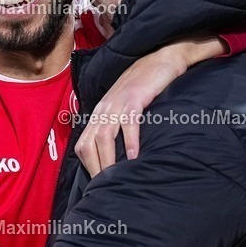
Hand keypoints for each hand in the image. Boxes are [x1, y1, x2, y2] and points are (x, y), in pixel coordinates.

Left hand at [75, 36, 224, 176]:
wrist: (162, 58)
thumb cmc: (146, 86)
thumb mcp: (125, 106)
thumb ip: (117, 126)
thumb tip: (117, 155)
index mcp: (99, 112)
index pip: (83, 145)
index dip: (88, 166)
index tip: (99, 184)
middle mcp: (103, 108)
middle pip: (89, 143)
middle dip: (95, 168)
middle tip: (106, 188)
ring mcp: (117, 102)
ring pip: (104, 136)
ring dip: (108, 159)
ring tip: (116, 178)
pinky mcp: (135, 97)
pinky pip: (128, 122)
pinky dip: (129, 141)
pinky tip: (134, 157)